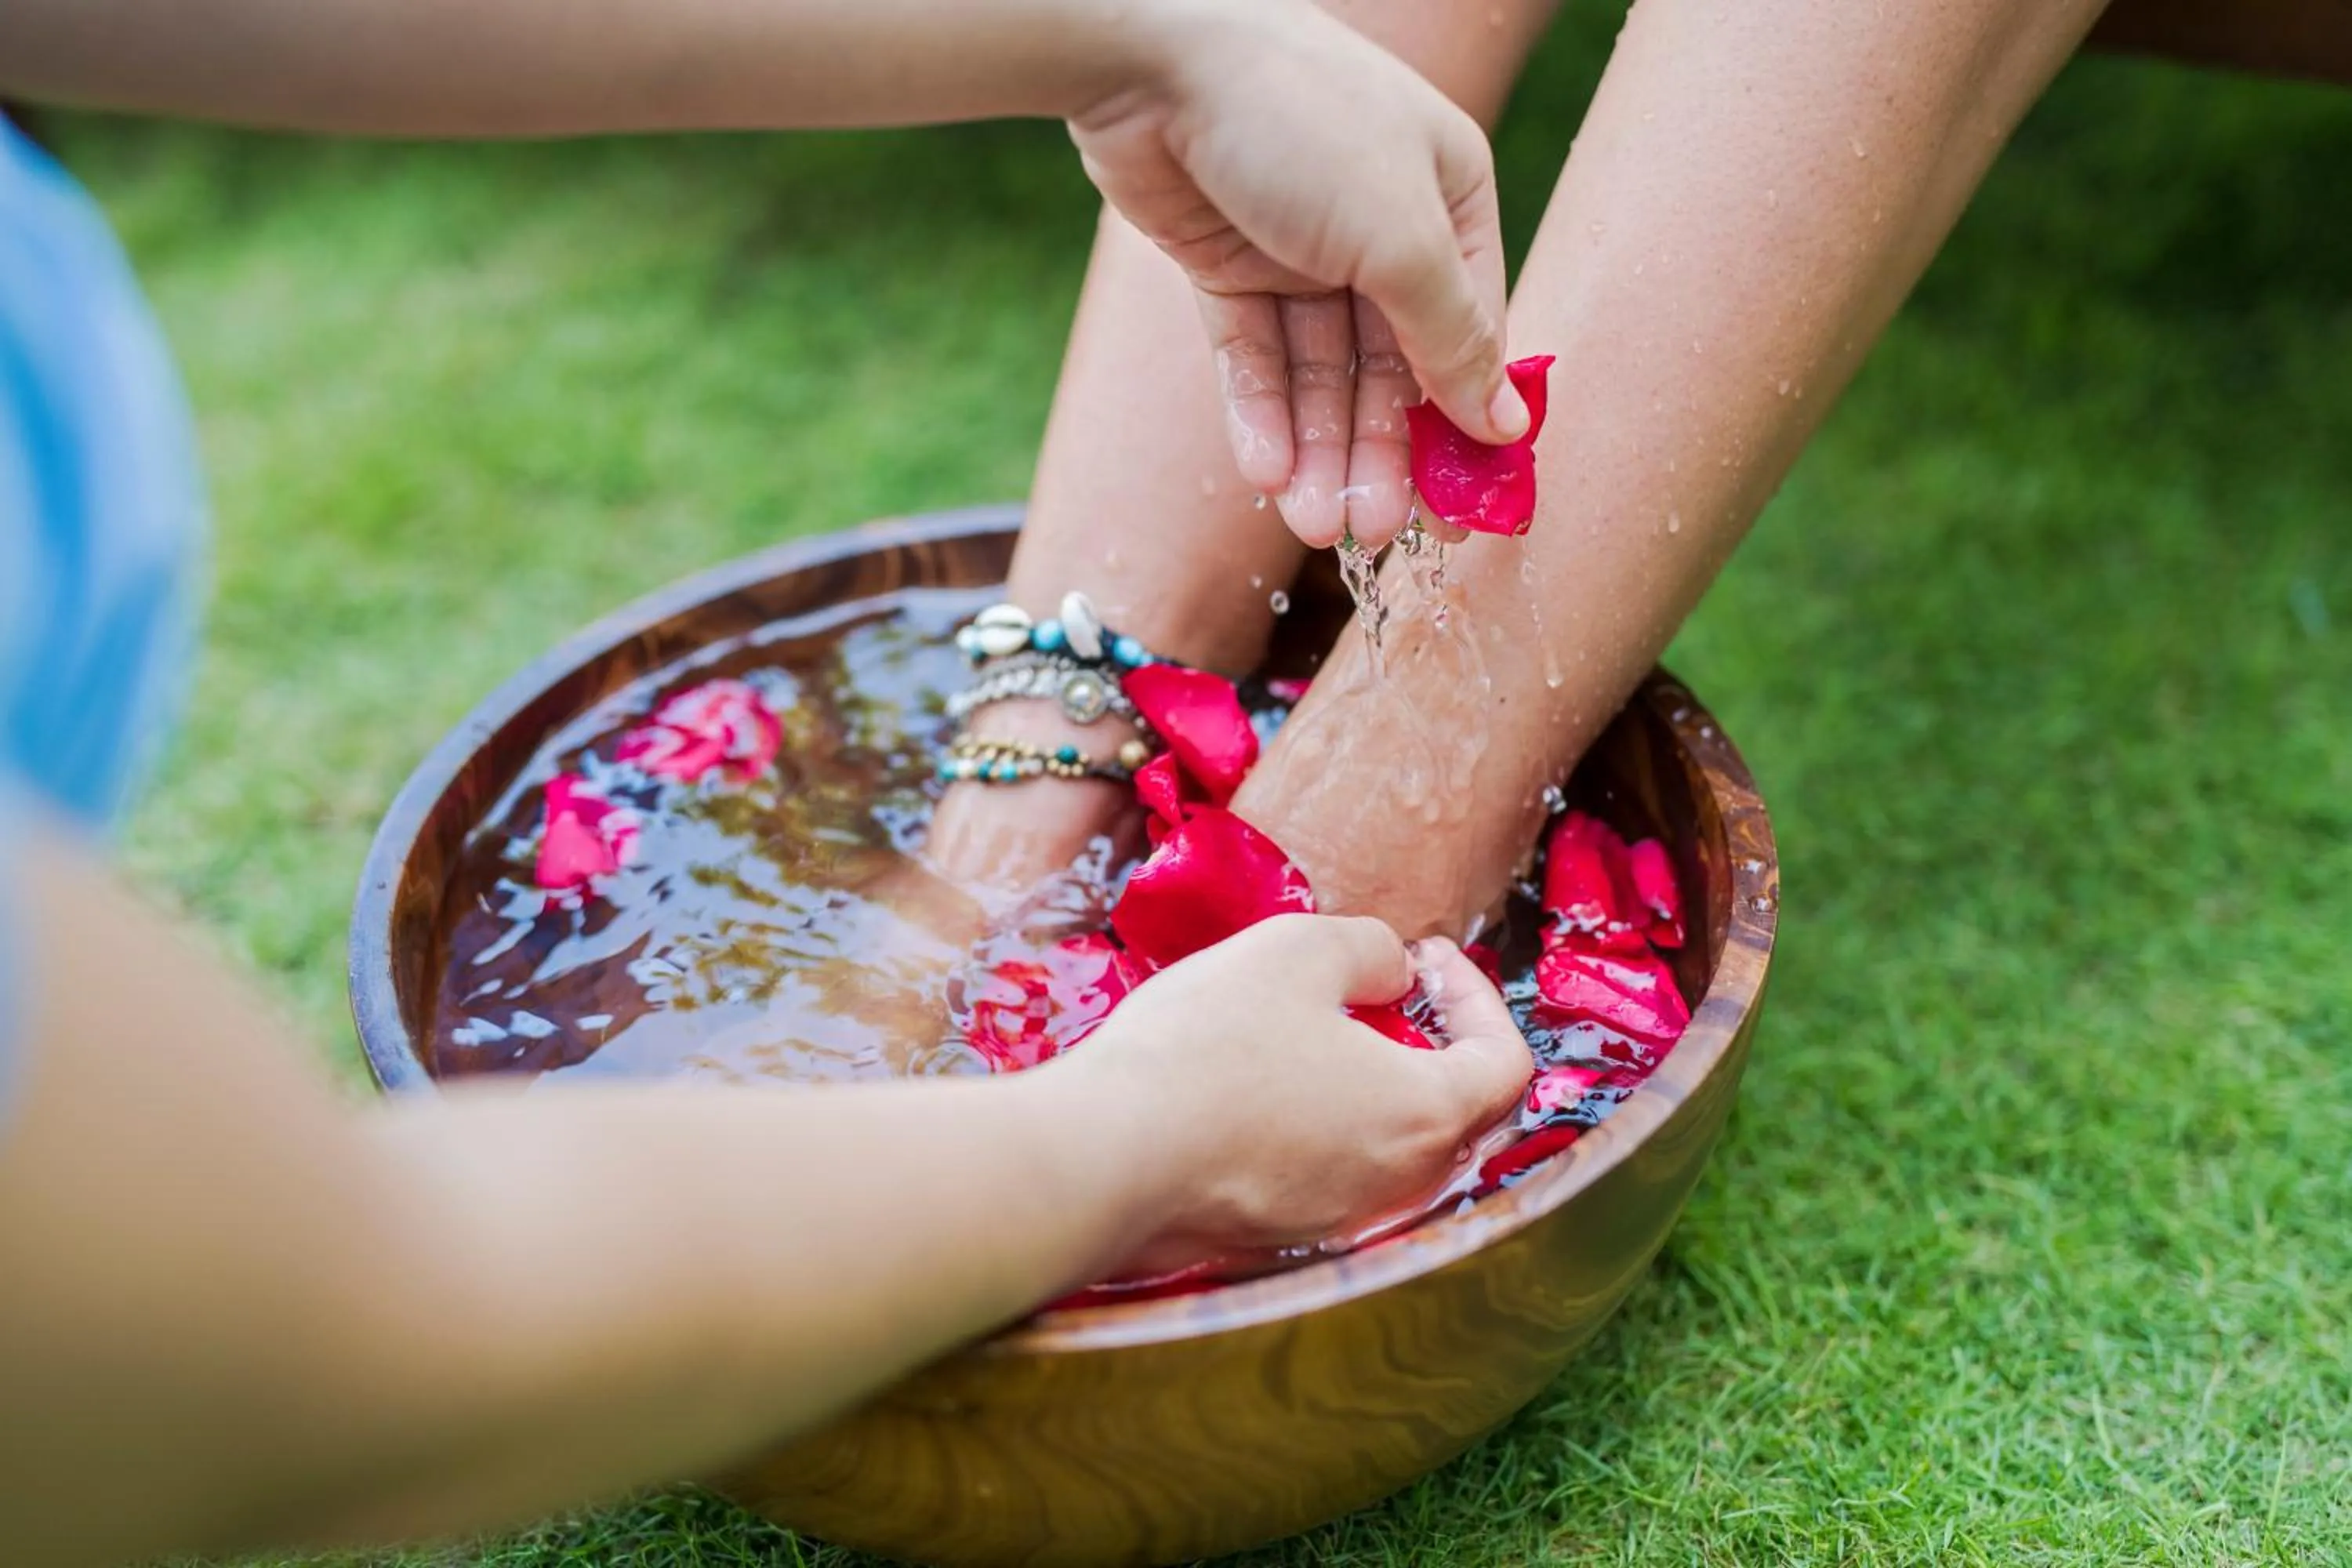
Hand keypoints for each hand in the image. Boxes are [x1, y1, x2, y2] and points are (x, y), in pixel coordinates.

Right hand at [1054, 915, 1531, 1271]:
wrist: (1106, 1159)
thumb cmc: (1208, 1048)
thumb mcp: (1297, 950)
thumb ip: (1369, 948)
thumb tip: (1394, 974)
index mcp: (1427, 1115)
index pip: (1505, 1063)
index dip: (1479, 1000)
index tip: (1427, 959)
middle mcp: (1401, 1184)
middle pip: (1459, 1115)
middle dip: (1435, 1044)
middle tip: (1386, 993)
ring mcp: (1343, 1222)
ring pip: (1395, 1149)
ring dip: (1377, 1086)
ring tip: (1320, 1033)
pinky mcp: (1284, 1238)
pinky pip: (1336, 1176)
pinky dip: (1329, 1127)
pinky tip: (1266, 1087)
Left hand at [1070, 0, 1526, 551]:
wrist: (1154, 56)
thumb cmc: (1304, 122)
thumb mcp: (1400, 236)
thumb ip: (1452, 337)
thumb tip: (1504, 426)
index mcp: (1447, 201)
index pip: (1468, 334)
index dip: (1459, 426)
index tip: (1456, 512)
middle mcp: (1379, 227)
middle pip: (1387, 367)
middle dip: (1378, 452)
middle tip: (1370, 533)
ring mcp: (1299, 246)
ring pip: (1318, 372)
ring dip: (1317, 449)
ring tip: (1310, 521)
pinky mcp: (1226, 263)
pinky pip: (1253, 355)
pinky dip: (1259, 414)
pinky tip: (1264, 472)